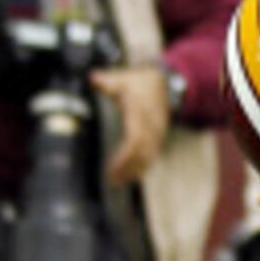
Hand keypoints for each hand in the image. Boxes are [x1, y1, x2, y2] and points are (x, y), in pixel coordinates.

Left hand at [94, 66, 168, 186]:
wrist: (166, 82)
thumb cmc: (140, 82)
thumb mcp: (123, 78)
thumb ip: (106, 81)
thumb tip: (93, 78)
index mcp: (141, 116)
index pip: (134, 141)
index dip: (125, 157)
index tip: (112, 168)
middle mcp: (151, 128)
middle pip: (140, 154)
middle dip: (127, 169)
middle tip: (111, 181)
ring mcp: (156, 133)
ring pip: (147, 157)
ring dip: (134, 170)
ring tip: (118, 182)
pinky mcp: (157, 136)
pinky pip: (151, 155)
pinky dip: (141, 166)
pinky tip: (131, 175)